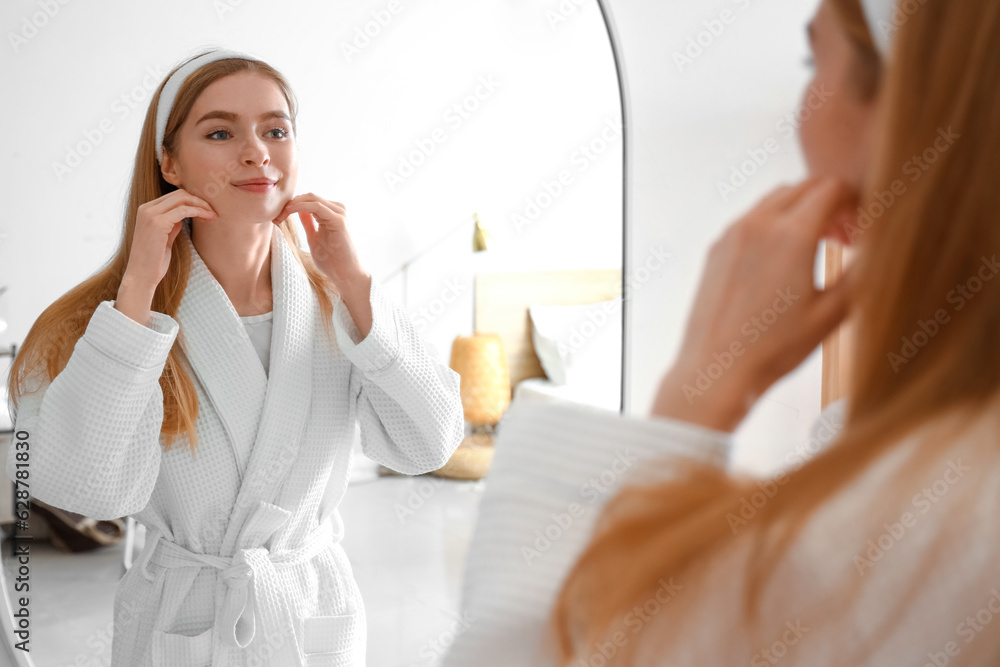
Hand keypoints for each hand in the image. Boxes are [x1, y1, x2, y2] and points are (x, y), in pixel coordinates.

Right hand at [127, 189, 216, 288]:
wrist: (141, 276)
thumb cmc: (154, 261)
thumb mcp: (164, 237)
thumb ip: (172, 223)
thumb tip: (185, 214)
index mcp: (146, 210)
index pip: (174, 196)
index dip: (193, 201)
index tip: (207, 210)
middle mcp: (146, 209)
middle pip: (179, 194)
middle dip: (199, 200)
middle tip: (213, 211)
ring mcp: (150, 214)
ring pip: (182, 199)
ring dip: (201, 205)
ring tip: (213, 215)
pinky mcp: (158, 223)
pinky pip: (183, 210)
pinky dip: (198, 211)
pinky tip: (208, 217)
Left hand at [272, 193, 367, 289]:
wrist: (345, 274)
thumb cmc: (332, 261)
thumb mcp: (314, 238)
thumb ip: (309, 223)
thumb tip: (299, 210)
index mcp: (332, 214)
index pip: (309, 200)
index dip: (291, 205)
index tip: (277, 217)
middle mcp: (337, 210)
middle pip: (309, 197)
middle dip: (290, 203)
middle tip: (276, 217)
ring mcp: (339, 214)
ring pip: (312, 198)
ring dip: (293, 204)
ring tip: (280, 217)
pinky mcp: (338, 220)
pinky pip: (316, 206)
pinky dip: (300, 206)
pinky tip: (289, 212)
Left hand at [651, 176, 858, 431]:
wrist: (717, 370)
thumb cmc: (774, 348)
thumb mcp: (832, 313)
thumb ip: (861, 272)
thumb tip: (879, 249)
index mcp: (791, 234)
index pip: (832, 188)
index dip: (856, 202)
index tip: (862, 229)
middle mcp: (758, 224)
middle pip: (804, 186)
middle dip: (830, 202)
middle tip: (845, 237)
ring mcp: (732, 233)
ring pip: (775, 199)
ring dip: (801, 210)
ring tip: (816, 247)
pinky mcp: (716, 247)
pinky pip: (751, 219)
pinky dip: (773, 223)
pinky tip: (782, 259)